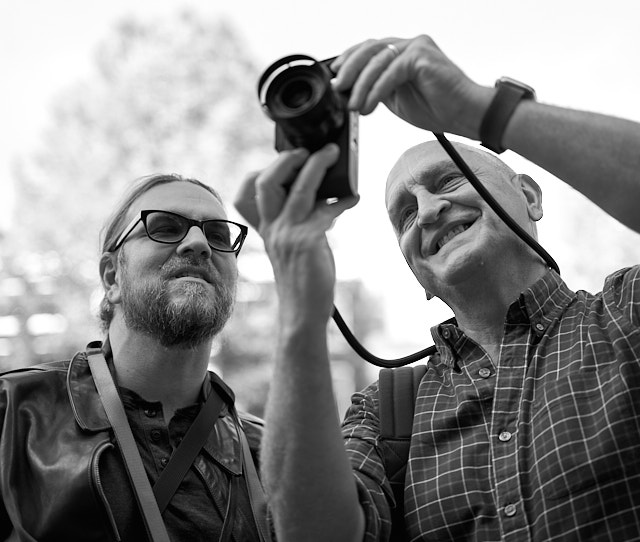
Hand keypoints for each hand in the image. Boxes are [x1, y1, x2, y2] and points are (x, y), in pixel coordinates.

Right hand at [234, 145, 358, 324]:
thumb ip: (305, 221)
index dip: (262, 172)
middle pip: (267, 182)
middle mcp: (273, 229)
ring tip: (332, 153)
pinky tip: (353, 197)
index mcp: (268, 229)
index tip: (284, 160)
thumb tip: (328, 197)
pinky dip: (342, 201)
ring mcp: (288, 235)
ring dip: (317, 166)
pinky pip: (325, 211)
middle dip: (286, 160)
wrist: (303, 312)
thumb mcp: (296, 247)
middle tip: (306, 149)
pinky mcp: (306, 242)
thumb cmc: (304, 280)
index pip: (249, 193)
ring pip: (298, 189)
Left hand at [331, 35, 491, 138]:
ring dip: (361, 85)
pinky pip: (391, 72)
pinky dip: (376, 91)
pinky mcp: (421, 56)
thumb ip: (377, 89)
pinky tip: (368, 106)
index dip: (349, 59)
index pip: (369, 49)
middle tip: (338, 89)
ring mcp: (416, 47)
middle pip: (369, 49)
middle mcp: (409, 45)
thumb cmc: (438, 107)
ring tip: (354, 106)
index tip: (335, 76)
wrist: (465, 113)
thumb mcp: (396, 99)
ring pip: (377, 60)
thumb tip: (352, 92)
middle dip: (349, 70)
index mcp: (402, 53)